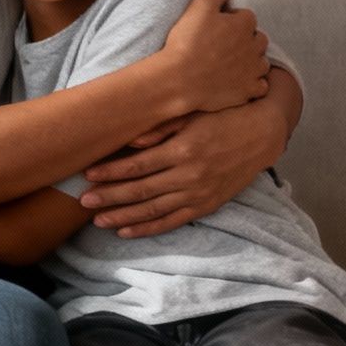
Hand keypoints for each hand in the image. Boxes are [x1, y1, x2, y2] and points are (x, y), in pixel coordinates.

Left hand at [77, 96, 288, 236]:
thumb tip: (131, 141)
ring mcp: (198, 194)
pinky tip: (126, 231)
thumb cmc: (223, 116)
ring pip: (153, 211)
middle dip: (109, 197)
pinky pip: (172, 222)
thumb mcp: (193, 113)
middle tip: (82, 201)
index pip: (138, 165)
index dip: (110, 171)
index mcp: (183, 149)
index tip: (88, 174)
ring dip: (123, 217)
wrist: (262, 134)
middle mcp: (189, 176)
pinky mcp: (206, 205)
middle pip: (140, 191)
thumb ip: (161, 127)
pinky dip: (148, 228)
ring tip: (97, 220)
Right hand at [160, 0, 269, 112]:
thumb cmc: (188, 41)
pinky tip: (239, 82)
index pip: (246, 16)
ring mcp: (254, 70)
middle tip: (224, 45)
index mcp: (245, 23)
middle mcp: (255, 46)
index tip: (217, 27)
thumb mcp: (198, 7)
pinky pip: (260, 85)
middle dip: (246, 39)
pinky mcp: (249, 90)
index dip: (232, 20)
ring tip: (232, 64)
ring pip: (261, 62)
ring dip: (252, 61)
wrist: (180, 79)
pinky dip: (253, 83)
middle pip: (258, 38)